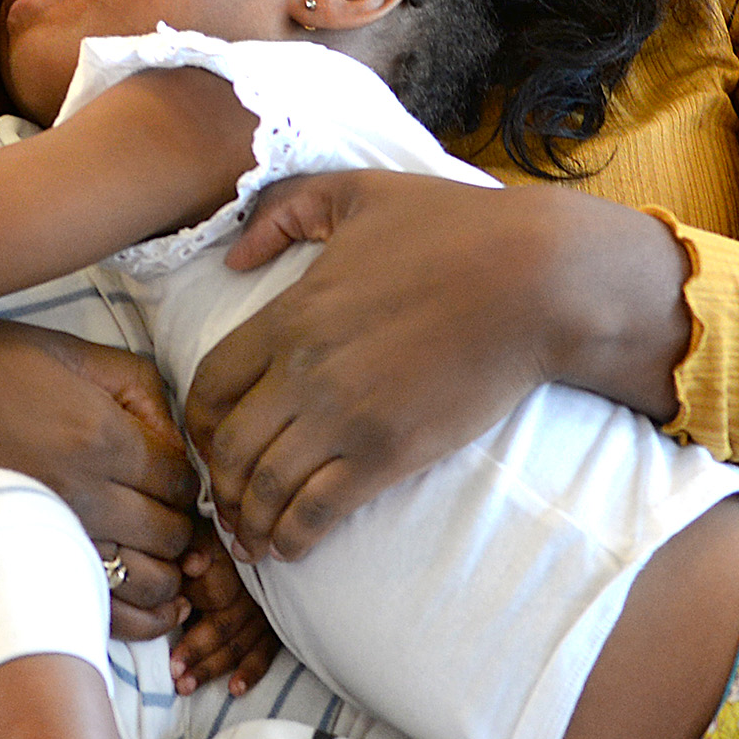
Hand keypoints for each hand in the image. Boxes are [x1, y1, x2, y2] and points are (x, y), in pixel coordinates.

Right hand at [0, 314, 204, 638]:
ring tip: (161, 562)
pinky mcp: (13, 568)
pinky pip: (96, 615)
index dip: (186, 483)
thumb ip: (133, 387)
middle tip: (170, 519)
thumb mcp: (59, 350)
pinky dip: (133, 618)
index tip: (170, 478)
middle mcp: (81, 494)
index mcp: (98, 432)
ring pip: (146, 584)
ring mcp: (47, 539)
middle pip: (173, 536)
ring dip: (167, 577)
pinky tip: (142, 604)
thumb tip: (175, 437)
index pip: (182, 481)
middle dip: (182, 530)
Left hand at [170, 524, 278, 695]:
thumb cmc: (220, 540)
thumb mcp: (203, 534)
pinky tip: (235, 689)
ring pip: (239, 645)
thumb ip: (195, 547)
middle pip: (225, 627)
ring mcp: (266, 613)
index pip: (215, 598)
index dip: (191, 619)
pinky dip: (251, 672)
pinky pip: (265, 653)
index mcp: (232, 570)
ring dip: (213, 668)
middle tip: (175, 673)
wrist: (260, 540)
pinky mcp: (276, 628)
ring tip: (187, 686)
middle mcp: (252, 595)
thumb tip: (192, 565)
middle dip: (198, 652)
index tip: (169, 643)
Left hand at [183, 171, 691, 561]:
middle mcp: (303, 373)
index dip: (200, 423)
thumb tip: (234, 258)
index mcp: (290, 315)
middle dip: (220, 482)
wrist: (537, 280)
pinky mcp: (388, 453)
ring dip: (250, 520)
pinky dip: (294, 536)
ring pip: (265, 488)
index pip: (210, 385)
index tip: (212, 440)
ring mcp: (344, 418)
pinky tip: (291, 547)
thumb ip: (285, 210)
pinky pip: (318, 510)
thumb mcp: (358, 192)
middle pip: (230, 447)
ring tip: (253, 538)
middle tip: (227, 500)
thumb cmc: (455, 228)